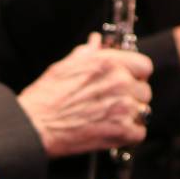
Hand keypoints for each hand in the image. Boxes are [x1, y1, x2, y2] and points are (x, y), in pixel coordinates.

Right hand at [17, 34, 153, 157]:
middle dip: (133, 97)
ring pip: (143, 111)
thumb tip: (95, 42)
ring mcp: (123, 107)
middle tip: (115, 103)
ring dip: (131, 116)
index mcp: (108, 63)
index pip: (144, 65)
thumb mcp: (65, 67)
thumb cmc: (45, 98)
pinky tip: (114, 132)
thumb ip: (86, 53)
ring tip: (112, 119)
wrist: (35, 126)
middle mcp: (119, 82)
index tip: (130, 80)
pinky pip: (139, 133)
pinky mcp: (121, 131)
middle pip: (144, 90)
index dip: (137, 74)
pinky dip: (129, 135)